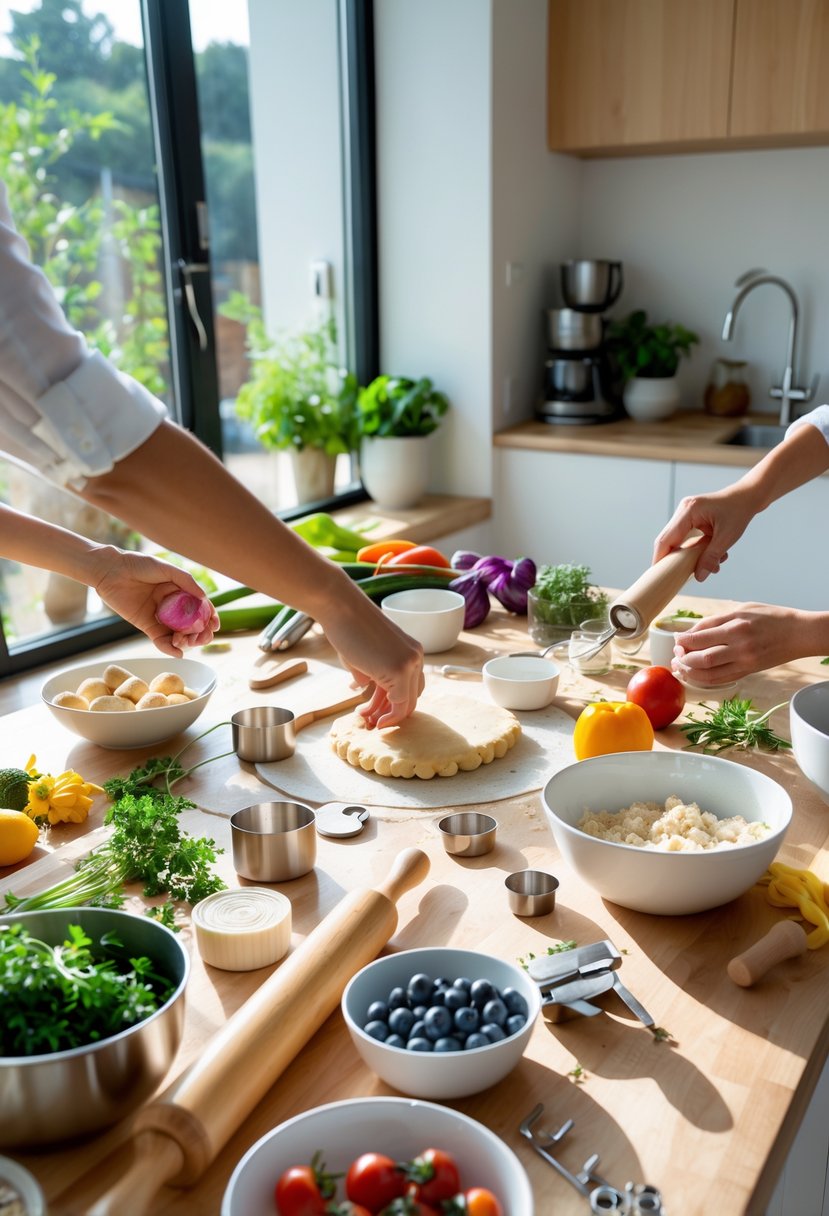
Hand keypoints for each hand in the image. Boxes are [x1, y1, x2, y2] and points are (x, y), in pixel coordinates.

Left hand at [91, 547, 218, 656]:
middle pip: (192, 623)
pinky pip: (161, 639)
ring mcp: (160, 616)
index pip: (201, 607)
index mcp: (180, 590)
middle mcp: (173, 605)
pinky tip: (177, 652)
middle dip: (200, 633)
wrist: (110, 571)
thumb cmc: (138, 564)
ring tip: (186, 642)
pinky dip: (169, 648)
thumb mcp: (166, 569)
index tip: (214, 626)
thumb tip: (204, 598)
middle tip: (203, 638)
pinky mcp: (146, 625)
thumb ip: (186, 581)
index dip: (210, 617)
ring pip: (179, 634)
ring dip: (187, 641)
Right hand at [321, 598, 424, 727]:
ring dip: (385, 715)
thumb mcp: (366, 655)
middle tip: (370, 719)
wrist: (341, 608)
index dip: (393, 703)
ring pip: (405, 703)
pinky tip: (367, 716)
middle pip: (411, 697)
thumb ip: (373, 673)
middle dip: (390, 713)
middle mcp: (416, 658)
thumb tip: (366, 689)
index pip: (411, 687)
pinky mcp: (399, 671)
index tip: (375, 711)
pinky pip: (397, 703)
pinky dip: (385, 715)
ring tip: (364, 717)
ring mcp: (410, 664)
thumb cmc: (348, 626)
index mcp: (411, 651)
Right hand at [652, 485, 757, 581]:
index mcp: (688, 510)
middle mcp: (683, 510)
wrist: (747, 497)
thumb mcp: (727, 537)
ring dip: (689, 555)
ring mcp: (685, 514)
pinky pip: (686, 538)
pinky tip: (711, 555)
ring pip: (678, 541)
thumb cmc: (739, 511)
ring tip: (710, 564)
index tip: (658, 575)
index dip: (661, 558)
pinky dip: (695, 549)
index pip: (666, 539)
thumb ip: (711, 557)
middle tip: (677, 576)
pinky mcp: (691, 519)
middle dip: (674, 560)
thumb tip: (699, 577)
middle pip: (668, 540)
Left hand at [670, 603, 803, 684]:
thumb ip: (717, 620)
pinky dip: (704, 679)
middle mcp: (739, 645)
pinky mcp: (748, 671)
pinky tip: (695, 675)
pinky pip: (720, 679)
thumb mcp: (743, 609)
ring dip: (690, 671)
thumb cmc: (771, 617)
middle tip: (676, 653)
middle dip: (683, 656)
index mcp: (736, 625)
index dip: (682, 639)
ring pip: (709, 673)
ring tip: (680, 666)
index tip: (676, 639)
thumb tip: (692, 631)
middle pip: (701, 657)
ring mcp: (744, 661)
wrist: (798, 633)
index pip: (700, 635)